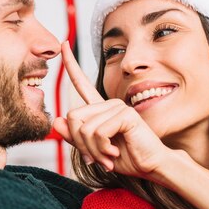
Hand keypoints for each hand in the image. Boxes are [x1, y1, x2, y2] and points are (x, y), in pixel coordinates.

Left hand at [53, 42, 169, 176]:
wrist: (151, 165)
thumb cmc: (127, 157)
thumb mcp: (95, 150)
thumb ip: (76, 137)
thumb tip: (57, 120)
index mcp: (101, 109)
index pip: (81, 83)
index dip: (71, 64)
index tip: (63, 43)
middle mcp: (109, 104)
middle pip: (73, 117)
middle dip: (80, 143)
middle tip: (96, 158)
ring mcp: (118, 107)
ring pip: (84, 128)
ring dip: (93, 149)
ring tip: (108, 157)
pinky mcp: (126, 115)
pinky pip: (98, 132)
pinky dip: (102, 148)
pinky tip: (114, 153)